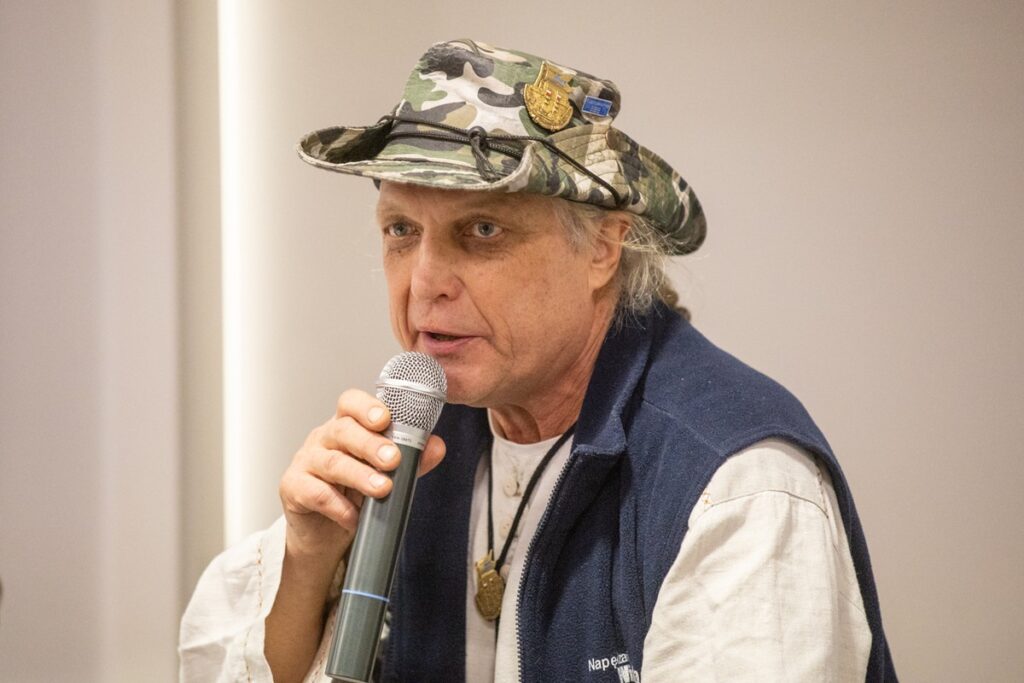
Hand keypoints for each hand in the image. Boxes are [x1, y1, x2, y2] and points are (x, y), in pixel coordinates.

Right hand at [278, 388, 446, 570]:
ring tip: (383, 488)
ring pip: (332, 462)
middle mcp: (323, 439)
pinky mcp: (293, 488)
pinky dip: (338, 507)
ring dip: (359, 475)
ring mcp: (305, 462)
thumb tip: (436, 446)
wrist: (324, 533)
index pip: (350, 404)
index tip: (385, 419)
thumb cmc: (353, 494)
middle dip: (370, 444)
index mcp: (346, 427)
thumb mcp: (385, 474)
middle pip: (343, 430)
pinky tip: (354, 517)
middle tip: (393, 459)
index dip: (367, 407)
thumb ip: (411, 460)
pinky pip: (316, 493)